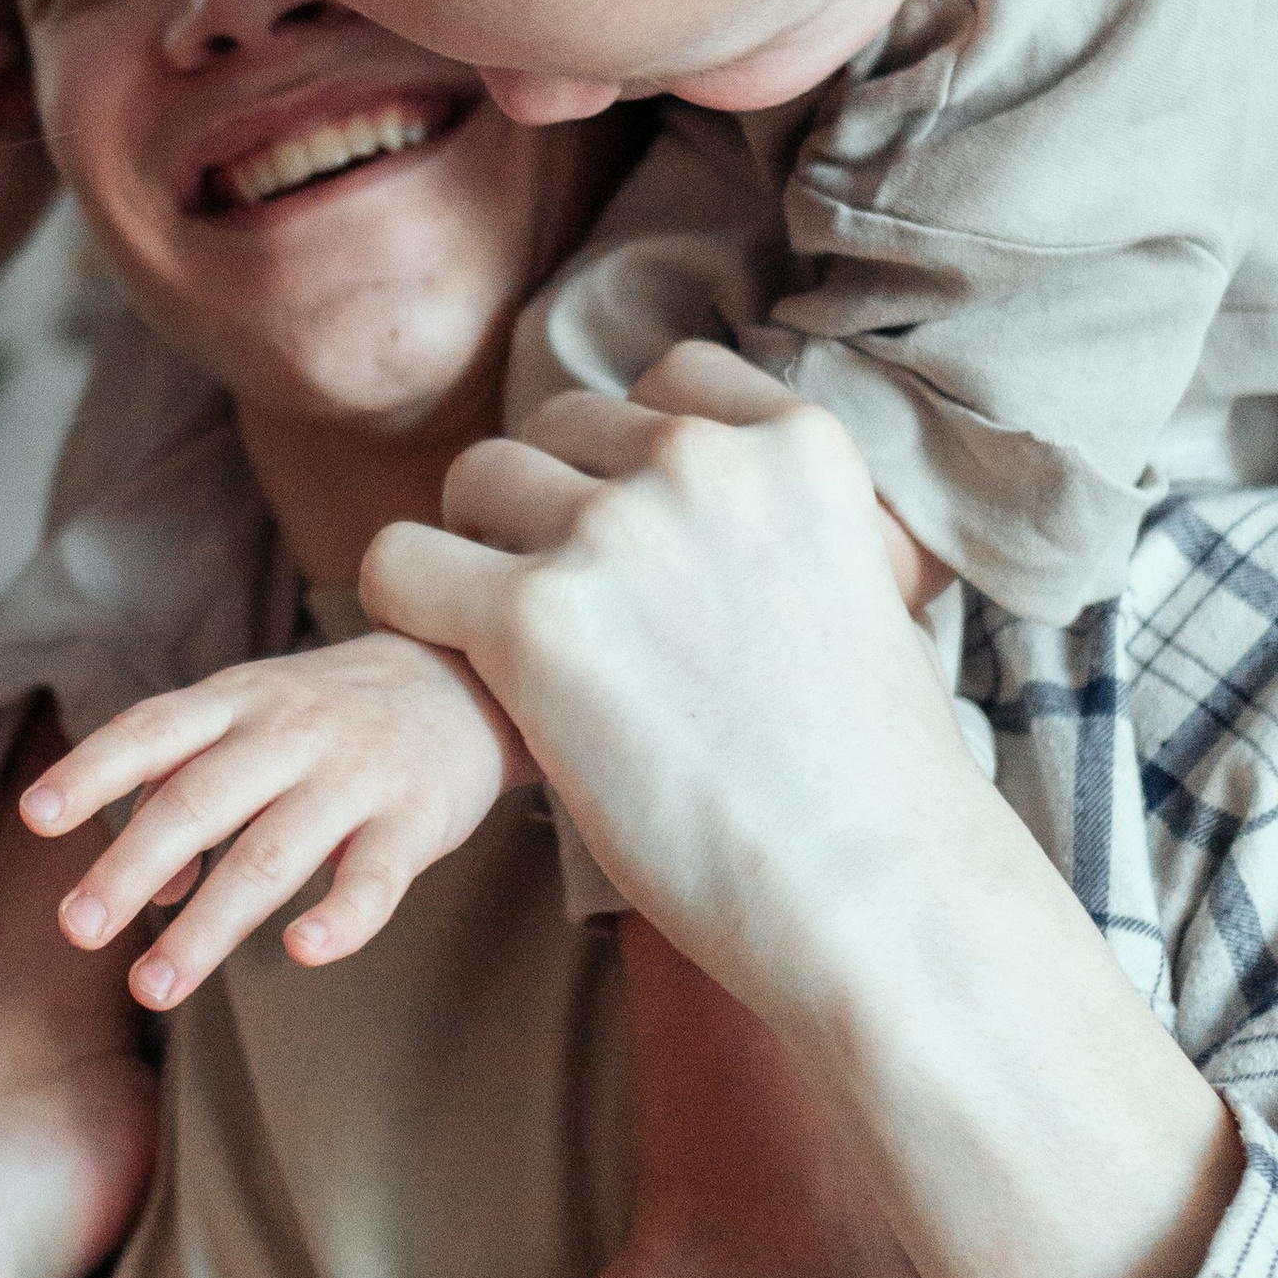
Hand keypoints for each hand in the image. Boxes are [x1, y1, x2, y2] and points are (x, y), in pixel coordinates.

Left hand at [20, 634, 526, 1010]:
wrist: (469, 677)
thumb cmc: (333, 712)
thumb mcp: (253, 717)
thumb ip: (190, 785)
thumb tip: (150, 890)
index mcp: (238, 701)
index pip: (151, 730)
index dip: (92, 771)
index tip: (36, 817)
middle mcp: (288, 732)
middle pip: (198, 801)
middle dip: (131, 866)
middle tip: (77, 928)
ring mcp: (354, 775)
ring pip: (271, 853)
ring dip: (208, 924)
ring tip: (154, 988)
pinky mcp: (415, 819)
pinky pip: (376, 877)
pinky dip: (341, 917)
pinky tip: (301, 954)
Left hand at [359, 343, 972, 1005]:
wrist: (876, 895)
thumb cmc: (872, 783)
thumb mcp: (861, 591)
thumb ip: (774, 523)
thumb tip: (680, 504)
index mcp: (797, 442)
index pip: (670, 382)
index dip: (635, 461)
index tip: (642, 540)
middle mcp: (701, 461)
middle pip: (558, 430)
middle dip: (553, 507)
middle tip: (574, 611)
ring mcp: (612, 531)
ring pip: (477, 481)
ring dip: (480, 551)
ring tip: (517, 644)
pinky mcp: (532, 617)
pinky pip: (402, 562)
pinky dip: (408, 604)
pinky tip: (451, 659)